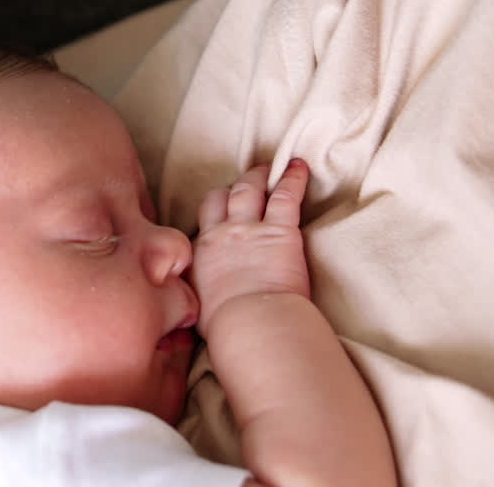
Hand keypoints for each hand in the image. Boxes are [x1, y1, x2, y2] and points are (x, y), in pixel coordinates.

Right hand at [189, 160, 311, 333]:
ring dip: (257, 176)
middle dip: (232, 187)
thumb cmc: (226, 326)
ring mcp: (249, 229)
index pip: (203, 221)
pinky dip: (292, 178)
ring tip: (265, 167)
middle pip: (221, 198)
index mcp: (200, 253)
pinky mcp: (280, 230)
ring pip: (249, 189)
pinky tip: (298, 166)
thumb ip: (197, 294)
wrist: (248, 323)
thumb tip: (195, 302)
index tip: (220, 209)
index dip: (213, 211)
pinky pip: (285, 195)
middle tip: (243, 181)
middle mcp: (220, 234)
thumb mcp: (198, 308)